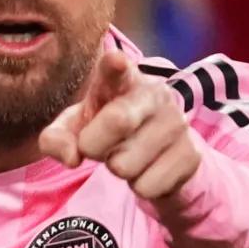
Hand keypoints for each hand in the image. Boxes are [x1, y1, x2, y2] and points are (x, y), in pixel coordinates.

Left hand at [40, 50, 200, 201]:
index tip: (115, 61)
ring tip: (128, 155)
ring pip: (126, 165)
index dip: (114, 65)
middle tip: (96, 147)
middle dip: (94, 145)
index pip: (116, 70)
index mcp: (121, 80)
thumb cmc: (106, 133)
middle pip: (118, 121)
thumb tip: (72, 157)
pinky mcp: (192, 153)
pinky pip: (147, 186)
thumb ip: (56, 139)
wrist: (159, 155)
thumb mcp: (75, 131)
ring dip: (118, 170)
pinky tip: (148, 169)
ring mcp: (177, 122)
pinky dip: (139, 186)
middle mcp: (154, 94)